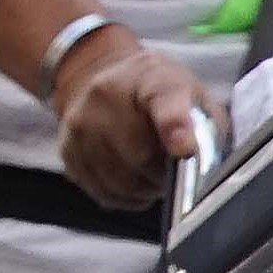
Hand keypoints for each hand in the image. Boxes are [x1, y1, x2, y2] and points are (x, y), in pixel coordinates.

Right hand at [53, 32, 214, 207]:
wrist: (99, 78)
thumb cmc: (157, 95)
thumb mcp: (191, 95)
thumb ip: (205, 128)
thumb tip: (198, 165)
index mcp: (151, 77)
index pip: (165, 100)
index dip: (175, 126)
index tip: (184, 148)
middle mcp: (107, 95)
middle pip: (141, 157)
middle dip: (163, 174)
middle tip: (171, 168)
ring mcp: (81, 122)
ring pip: (121, 182)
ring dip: (144, 189)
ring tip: (151, 171)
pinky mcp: (67, 149)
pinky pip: (104, 192)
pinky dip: (125, 196)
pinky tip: (132, 177)